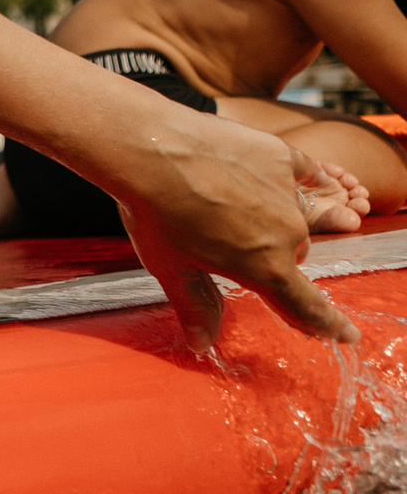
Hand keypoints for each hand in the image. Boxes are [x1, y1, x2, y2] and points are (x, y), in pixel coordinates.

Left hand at [109, 121, 357, 353]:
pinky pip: (298, 172)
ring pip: (290, 215)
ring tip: (214, 196)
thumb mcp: (171, 268)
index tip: (345, 335)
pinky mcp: (281, 156)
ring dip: (265, 212)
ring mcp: (287, 192)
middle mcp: (287, 232)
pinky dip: (278, 175)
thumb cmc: (154, 211)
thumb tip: (202, 344)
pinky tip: (252, 168)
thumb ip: (195, 307)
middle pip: (289, 254)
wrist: (148, 148)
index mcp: (264, 268)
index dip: (326, 325)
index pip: (306, 306)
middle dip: (264, 252)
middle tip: (216, 233)